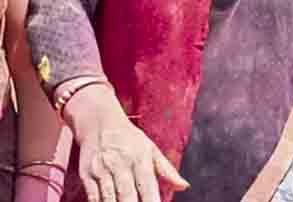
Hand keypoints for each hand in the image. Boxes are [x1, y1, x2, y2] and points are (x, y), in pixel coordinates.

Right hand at [74, 108, 188, 201]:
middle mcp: (120, 164)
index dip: (152, 201)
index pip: (147, 185)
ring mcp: (102, 169)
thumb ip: (166, 170)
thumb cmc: (129, 139)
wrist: (99, 121)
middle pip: (127, 194)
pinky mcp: (86, 174)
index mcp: (140, 158)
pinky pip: (93, 196)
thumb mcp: (150, 149)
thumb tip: (184, 186)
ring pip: (109, 197)